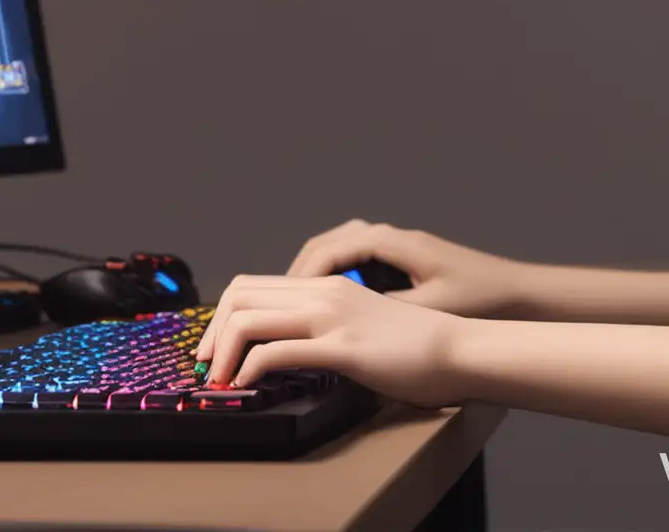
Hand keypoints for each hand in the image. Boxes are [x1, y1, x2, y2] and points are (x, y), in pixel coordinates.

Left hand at [192, 273, 467, 407]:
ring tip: (219, 378)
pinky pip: (276, 351)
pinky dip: (249, 369)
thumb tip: (297, 351)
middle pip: (241, 293)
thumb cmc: (421, 347)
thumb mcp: (366, 326)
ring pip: (250, 317)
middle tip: (206, 365)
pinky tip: (246, 386)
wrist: (462, 349)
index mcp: (330, 286)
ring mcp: (333, 316)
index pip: (254, 284)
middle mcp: (326, 292)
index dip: (224, 314)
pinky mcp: (342, 346)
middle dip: (211, 331)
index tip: (216, 347)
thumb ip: (332, 330)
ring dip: (221, 351)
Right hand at [282, 218, 531, 319]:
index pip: (329, 251)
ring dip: (312, 273)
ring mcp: (394, 244)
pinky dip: (332, 275)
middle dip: (296, 273)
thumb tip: (341, 322)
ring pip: (336, 249)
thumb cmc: (478, 297)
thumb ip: (385, 310)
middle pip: (325, 245)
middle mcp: (389, 235)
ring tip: (291, 305)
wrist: (516, 291)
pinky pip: (352, 259)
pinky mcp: (400, 258)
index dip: (300, 278)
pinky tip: (325, 304)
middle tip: (271, 304)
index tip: (277, 303)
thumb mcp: (429, 307)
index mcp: (392, 241)